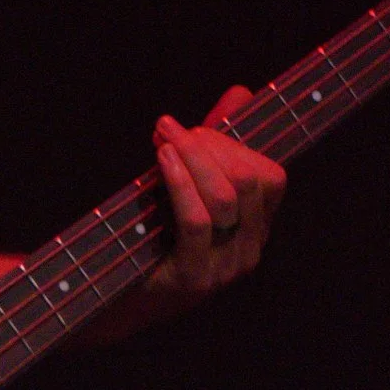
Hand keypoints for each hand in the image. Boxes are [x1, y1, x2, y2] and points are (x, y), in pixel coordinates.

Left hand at [132, 86, 288, 319]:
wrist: (118, 297)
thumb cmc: (154, 232)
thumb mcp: (187, 183)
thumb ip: (216, 142)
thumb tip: (241, 93)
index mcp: (255, 228)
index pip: (271, 179)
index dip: (236, 145)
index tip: (194, 127)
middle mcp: (249, 250)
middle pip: (249, 181)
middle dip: (210, 145)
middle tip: (170, 129)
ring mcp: (225, 268)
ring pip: (226, 198)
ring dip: (193, 157)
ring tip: (163, 137)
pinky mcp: (193, 278)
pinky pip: (197, 220)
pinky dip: (180, 183)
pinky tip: (162, 159)